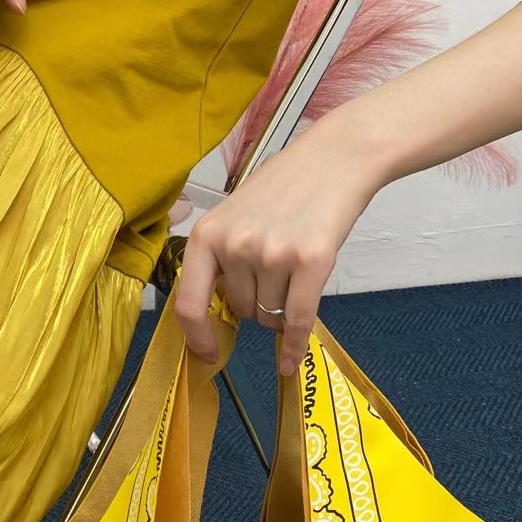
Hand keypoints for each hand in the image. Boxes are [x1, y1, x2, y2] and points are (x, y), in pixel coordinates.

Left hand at [172, 130, 376, 375]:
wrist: (333, 160)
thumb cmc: (283, 188)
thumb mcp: (234, 217)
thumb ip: (220, 259)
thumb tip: (214, 314)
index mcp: (206, 235)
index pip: (188, 303)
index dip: (196, 336)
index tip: (207, 353)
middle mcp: (234, 246)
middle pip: (239, 310)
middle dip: (256, 305)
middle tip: (275, 271)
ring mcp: (271, 255)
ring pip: (269, 316)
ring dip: (280, 309)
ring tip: (293, 268)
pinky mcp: (309, 262)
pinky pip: (296, 320)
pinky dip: (293, 345)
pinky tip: (289, 360)